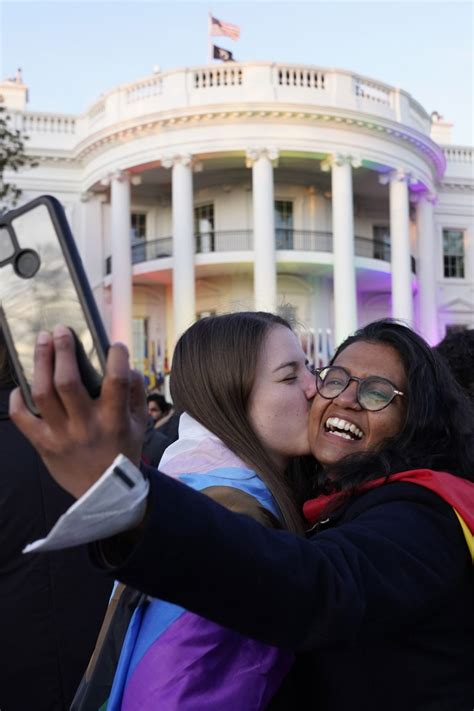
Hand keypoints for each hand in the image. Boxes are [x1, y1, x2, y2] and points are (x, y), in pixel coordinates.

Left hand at [10, 326, 146, 498]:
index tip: (115, 345)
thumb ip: (135, 393)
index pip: (116, 383)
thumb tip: (128, 365)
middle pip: (68, 382)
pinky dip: (18, 400)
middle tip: (60, 330)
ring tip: (41, 341)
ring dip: (41, 363)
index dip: (117, 359)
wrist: (105, 495)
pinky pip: (23, 419)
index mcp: (114, 420)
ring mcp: (62, 436)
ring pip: (43, 393)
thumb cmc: (122, 452)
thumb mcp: (139, 424)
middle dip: (63, 351)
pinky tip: (21, 386)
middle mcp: (86, 426)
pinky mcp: (44, 445)